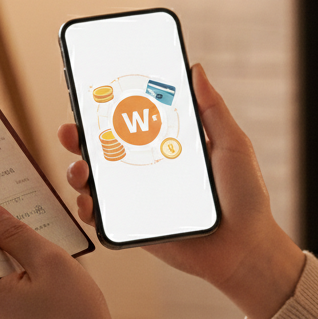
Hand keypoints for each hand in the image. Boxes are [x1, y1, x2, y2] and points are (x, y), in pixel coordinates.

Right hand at [57, 64, 304, 318]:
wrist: (246, 248)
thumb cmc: (245, 197)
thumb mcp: (231, 145)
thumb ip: (212, 110)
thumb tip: (196, 69)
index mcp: (166, 146)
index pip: (129, 121)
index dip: (105, 108)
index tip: (89, 92)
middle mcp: (147, 169)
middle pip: (102, 148)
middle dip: (78, 136)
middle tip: (71, 130)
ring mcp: (137, 198)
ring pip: (94, 181)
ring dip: (77, 171)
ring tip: (81, 168)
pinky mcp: (134, 227)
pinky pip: (100, 217)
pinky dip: (86, 207)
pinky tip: (88, 201)